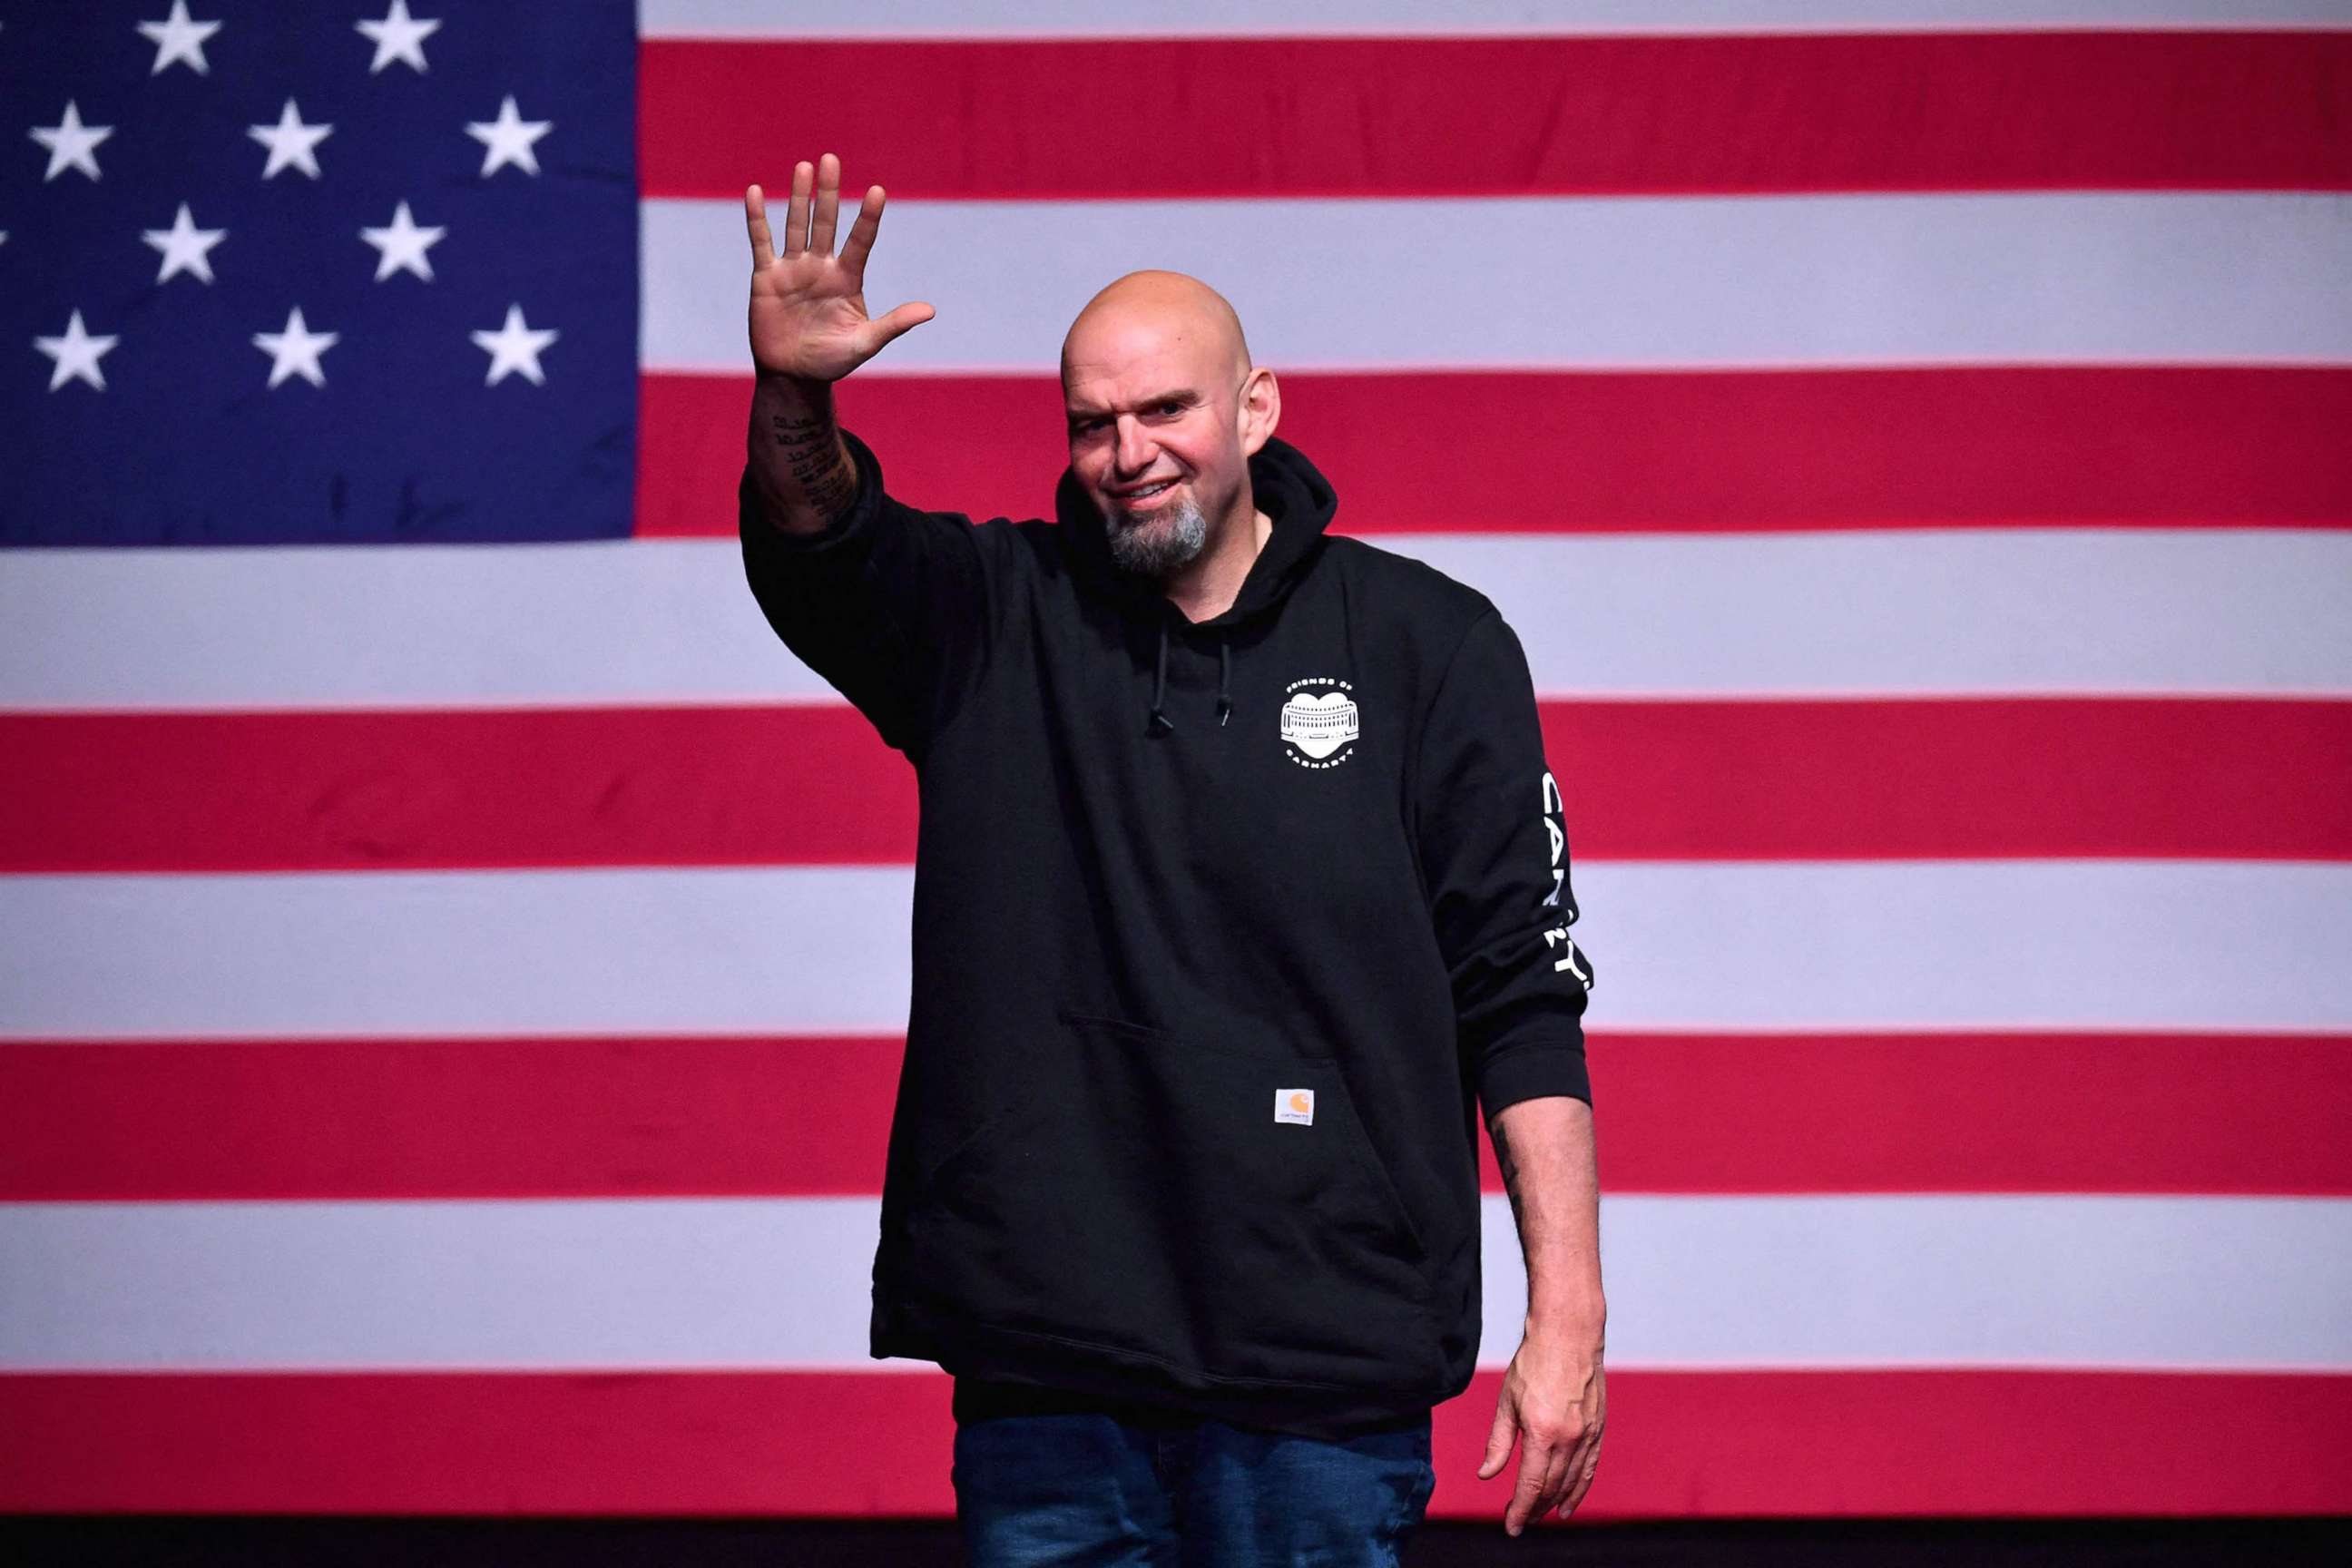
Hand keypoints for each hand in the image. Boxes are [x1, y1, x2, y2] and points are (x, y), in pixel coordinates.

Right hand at [744, 152, 934, 381]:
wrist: (794, 376)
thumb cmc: (832, 360)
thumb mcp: (865, 343)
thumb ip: (894, 324)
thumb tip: (930, 311)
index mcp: (847, 279)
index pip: (860, 241)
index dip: (868, 218)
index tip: (879, 191)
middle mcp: (821, 267)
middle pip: (827, 222)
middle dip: (829, 192)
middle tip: (831, 159)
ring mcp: (793, 269)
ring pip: (797, 225)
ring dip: (799, 197)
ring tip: (804, 167)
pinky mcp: (766, 277)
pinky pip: (761, 242)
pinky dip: (757, 218)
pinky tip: (755, 191)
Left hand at [1478, 1323, 1605, 1534]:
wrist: (1569, 1335)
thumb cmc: (1533, 1364)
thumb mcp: (1507, 1402)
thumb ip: (1498, 1442)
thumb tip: (1486, 1474)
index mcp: (1542, 1432)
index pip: (1531, 1485)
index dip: (1520, 1510)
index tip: (1511, 1526)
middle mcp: (1569, 1438)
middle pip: (1552, 1488)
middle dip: (1535, 1509)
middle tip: (1521, 1521)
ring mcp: (1587, 1434)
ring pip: (1572, 1482)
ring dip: (1556, 1503)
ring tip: (1543, 1516)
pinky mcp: (1598, 1429)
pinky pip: (1589, 1468)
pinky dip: (1579, 1489)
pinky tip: (1570, 1502)